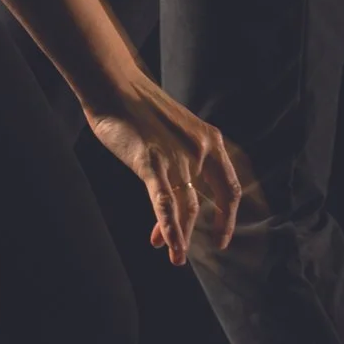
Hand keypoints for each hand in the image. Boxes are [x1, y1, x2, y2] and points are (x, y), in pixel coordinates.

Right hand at [87, 79, 242, 266]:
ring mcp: (176, 158)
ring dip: (182, 237)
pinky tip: (170, 246)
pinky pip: (164, 204)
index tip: (221, 233)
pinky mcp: (151, 164)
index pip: (230, 186)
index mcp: (210, 140)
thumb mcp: (175, 129)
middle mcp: (200, 151)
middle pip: (213, 201)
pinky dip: (169, 228)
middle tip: (206, 249)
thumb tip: (177, 188)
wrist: (113, 84)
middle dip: (212, 229)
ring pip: (187, 208)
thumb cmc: (138, 105)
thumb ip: (182, 156)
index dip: (229, 214)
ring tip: (176, 259)